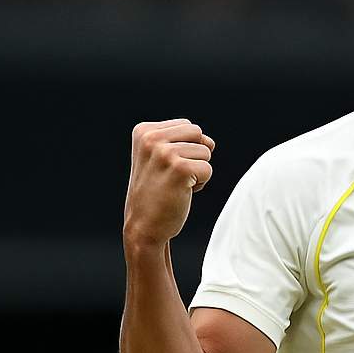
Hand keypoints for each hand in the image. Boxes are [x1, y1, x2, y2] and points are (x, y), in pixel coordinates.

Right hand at [124, 119, 215, 246]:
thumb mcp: (161, 157)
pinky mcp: (179, 169)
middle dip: (194, 155)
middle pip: (197, 133)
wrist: (144, 226)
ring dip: (197, 171)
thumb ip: (184, 140)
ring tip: (175, 184)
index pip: (187, 126)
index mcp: (143, 131)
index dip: (184, 148)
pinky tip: (181, 192)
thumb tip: (210, 142)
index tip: (164, 166)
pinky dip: (200, 184)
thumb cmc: (157, 192)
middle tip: (173, 175)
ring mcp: (164, 153)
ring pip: (205, 151)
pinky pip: (207, 169)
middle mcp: (151, 138)